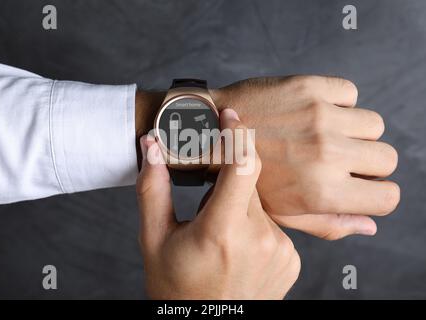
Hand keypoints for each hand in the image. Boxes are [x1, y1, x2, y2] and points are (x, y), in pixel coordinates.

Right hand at [136, 109, 299, 298]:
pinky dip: (254, 226)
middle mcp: (259, 239)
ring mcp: (281, 250)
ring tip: (220, 238)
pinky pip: (273, 224)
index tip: (230, 115)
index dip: (236, 134)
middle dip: (227, 182)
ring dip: (240, 206)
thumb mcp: (154, 239)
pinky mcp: (292, 259)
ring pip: (261, 204)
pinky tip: (238, 249)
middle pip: (249, 182)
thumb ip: (152, 189)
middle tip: (206, 206)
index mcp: (221, 231)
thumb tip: (151, 147)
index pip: (241, 165)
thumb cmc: (175, 287)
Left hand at [211, 76, 399, 239]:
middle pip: (387, 158)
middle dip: (368, 162)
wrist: (207, 135)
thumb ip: (328, 224)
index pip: (388, 197)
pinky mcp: (309, 88)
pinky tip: (311, 112)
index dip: (377, 193)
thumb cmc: (243, 180)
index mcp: (322, 191)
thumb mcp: (282, 214)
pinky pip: (350, 93)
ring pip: (373, 124)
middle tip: (339, 159)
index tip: (360, 185)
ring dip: (353, 131)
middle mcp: (326, 153)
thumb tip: (370, 226)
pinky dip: (338, 102)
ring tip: (321, 135)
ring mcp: (319, 117)